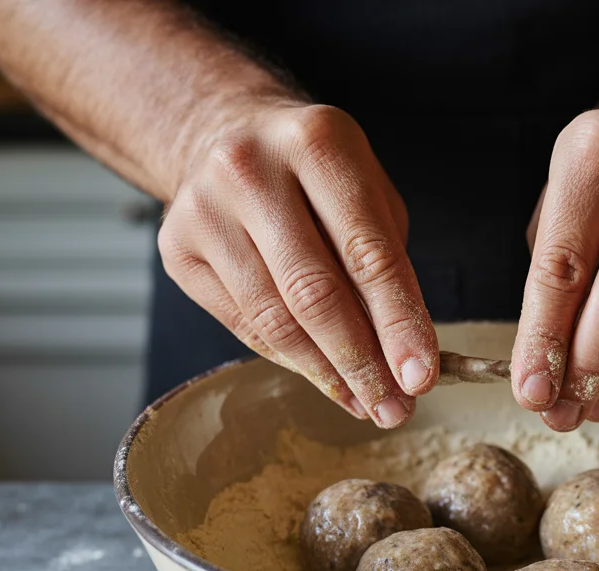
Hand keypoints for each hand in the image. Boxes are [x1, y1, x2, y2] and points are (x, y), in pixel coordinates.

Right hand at [159, 100, 437, 427]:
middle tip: (396, 408)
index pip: (367, 252)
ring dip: (328, 373)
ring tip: (366, 402)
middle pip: (314, 292)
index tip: (422, 377)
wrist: (223, 134)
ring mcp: (204, 209)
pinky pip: (245, 325)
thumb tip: (403, 359)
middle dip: (362, 362)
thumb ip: (385, 265)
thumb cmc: (315, 174)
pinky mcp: (176, 248)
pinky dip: (291, 359)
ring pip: (275, 320)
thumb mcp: (368, 193)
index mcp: (317, 143)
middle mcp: (251, 170)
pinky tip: (325, 377)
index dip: (399, 322)